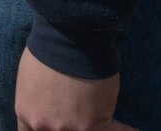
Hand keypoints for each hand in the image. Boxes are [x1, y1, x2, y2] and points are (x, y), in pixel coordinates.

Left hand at [15, 49, 134, 130]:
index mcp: (27, 114)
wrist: (68, 38)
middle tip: (84, 121)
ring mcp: (70, 129)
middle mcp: (46, 126)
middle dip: (74, 127)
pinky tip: (133, 128)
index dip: (46, 130)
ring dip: (98, 128)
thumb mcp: (30, 80)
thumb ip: (38, 102)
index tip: (58, 126)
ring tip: (108, 123)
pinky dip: (125, 130)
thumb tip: (48, 108)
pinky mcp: (94, 126)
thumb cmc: (47, 50)